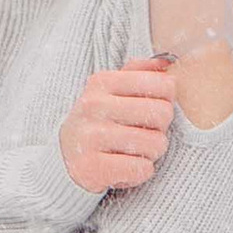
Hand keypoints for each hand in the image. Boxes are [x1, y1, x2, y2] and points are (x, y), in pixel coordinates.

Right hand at [61, 55, 177, 192]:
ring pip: (155, 144)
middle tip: (144, 133)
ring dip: (152, 152)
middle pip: (162, 114)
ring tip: (134, 151)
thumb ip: (139, 72)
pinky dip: (141, 171)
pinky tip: (126, 166)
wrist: (65, 157)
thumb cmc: (99, 121)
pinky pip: (142, 168)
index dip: (167, 101)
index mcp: (102, 82)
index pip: (163, 85)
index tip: (151, 109)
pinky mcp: (93, 167)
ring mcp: (91, 136)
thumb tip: (168, 61)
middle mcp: (94, 106)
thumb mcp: (112, 90)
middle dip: (160, 128)